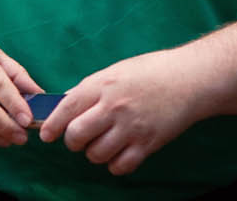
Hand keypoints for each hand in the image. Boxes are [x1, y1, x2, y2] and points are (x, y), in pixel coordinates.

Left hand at [41, 48, 207, 174]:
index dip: (53, 124)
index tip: (46, 135)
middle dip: (72, 141)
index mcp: (103, 85)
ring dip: (94, 153)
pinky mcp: (148, 144)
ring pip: (96, 154)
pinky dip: (115, 164)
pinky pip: (120, 166)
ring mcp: (131, 127)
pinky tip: (119, 153)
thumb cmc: (151, 71)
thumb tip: (66, 103)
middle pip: (77, 135)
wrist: (189, 79)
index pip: (67, 108)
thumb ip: (90, 88)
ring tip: (102, 143)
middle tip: (78, 138)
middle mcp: (114, 107)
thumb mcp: (115, 71)